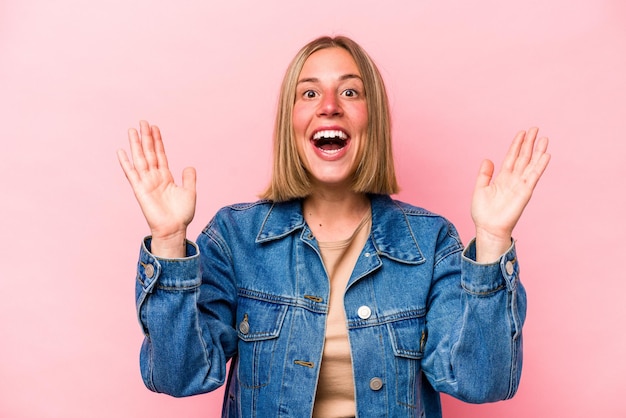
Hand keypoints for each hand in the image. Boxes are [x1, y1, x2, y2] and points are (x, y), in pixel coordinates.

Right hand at [117, 121, 195, 256]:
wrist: (174, 228)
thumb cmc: (182, 214)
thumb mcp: (190, 192)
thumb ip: (189, 179)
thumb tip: (189, 166)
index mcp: (166, 177)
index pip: (160, 154)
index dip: (158, 141)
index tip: (155, 127)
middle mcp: (154, 177)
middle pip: (149, 153)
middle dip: (146, 138)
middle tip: (143, 122)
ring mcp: (146, 182)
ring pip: (140, 159)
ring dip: (136, 145)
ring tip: (132, 130)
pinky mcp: (139, 190)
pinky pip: (131, 174)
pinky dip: (125, 162)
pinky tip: (121, 151)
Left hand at [471, 127, 550, 262]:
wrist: (488, 228)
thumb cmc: (483, 212)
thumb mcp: (480, 189)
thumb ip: (485, 174)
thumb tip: (488, 159)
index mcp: (502, 178)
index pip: (511, 157)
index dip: (516, 145)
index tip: (522, 132)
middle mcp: (513, 179)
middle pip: (523, 158)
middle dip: (529, 143)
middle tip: (536, 129)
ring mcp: (520, 185)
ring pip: (531, 165)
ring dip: (538, 152)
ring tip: (544, 139)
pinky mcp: (525, 193)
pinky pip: (533, 177)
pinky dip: (539, 166)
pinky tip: (546, 155)